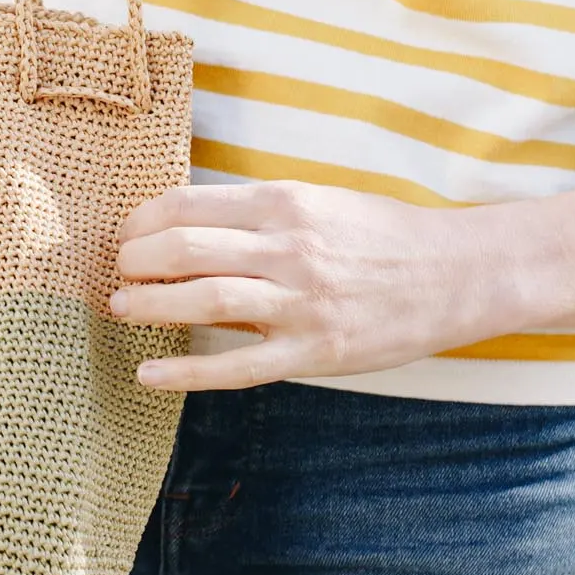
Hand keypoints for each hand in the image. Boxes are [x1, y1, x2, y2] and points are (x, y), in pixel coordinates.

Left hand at [111, 180, 509, 390]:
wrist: (456, 272)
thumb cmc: (381, 234)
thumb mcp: (318, 199)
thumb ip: (258, 210)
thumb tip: (189, 221)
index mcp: (284, 202)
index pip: (189, 204)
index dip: (144, 220)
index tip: (126, 234)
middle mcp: (287, 247)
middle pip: (187, 248)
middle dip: (138, 259)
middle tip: (117, 270)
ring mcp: (300, 302)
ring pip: (206, 301)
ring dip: (151, 304)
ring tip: (120, 307)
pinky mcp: (314, 351)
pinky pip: (237, 366)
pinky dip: (186, 372)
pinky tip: (150, 374)